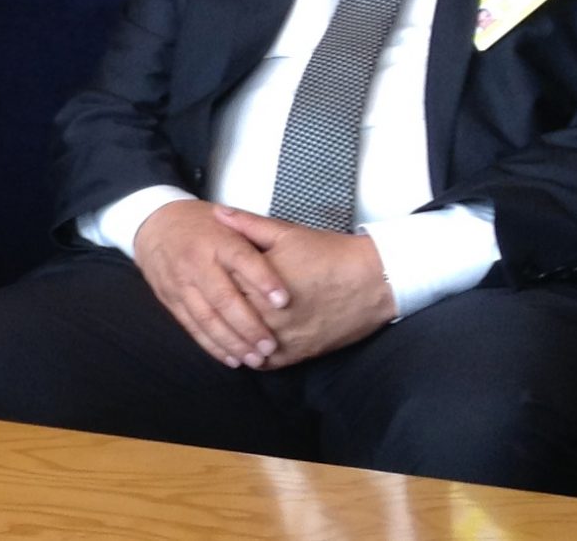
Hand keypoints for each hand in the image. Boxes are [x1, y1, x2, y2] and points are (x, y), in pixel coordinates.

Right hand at [131, 199, 290, 368]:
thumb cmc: (202, 225)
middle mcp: (196, 262)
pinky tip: (232, 358)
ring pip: (206, 318)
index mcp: (216, 239)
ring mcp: (180, 282)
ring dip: (231, 342)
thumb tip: (289, 249)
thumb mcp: (228, 219)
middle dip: (248, 325)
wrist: (154, 224)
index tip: (284, 301)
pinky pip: (192, 326)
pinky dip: (212, 345)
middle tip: (270, 345)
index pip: (242, 259)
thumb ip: (255, 233)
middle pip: (222, 297)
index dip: (263, 280)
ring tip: (255, 358)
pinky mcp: (170, 299)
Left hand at [213, 207, 395, 367]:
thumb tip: (218, 213)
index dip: (208, 280)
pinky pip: (266, 362)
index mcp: (258, 285)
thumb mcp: (287, 233)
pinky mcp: (300, 354)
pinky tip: (244, 347)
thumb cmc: (330, 255)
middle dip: (216, 310)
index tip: (202, 274)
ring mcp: (284, 339)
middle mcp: (268, 317)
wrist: (374, 280)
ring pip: (242, 345)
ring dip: (230, 338)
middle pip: (228, 318)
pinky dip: (252, 356)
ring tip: (220, 326)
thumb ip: (248, 225)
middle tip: (205, 301)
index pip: (219, 286)